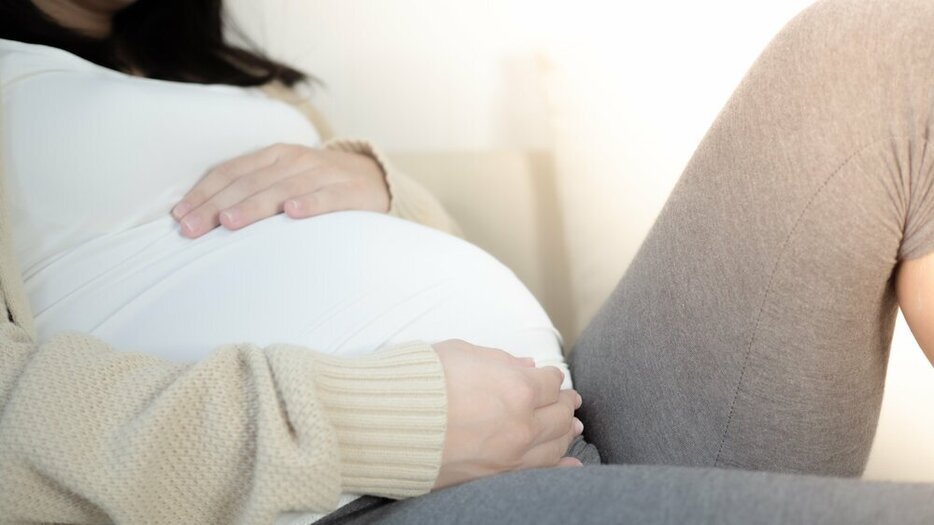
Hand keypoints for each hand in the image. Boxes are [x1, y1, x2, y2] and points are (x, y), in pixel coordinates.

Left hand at [170, 143, 389, 237]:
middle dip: (217, 206)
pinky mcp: (350, 192)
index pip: (231, 172)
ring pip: (282, 189)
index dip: (204, 193)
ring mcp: (323, 174)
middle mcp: (295, 161)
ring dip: (254, 206)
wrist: (375, 179)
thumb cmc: (318, 186)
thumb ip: (253, 191)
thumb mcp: (284, 179)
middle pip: (249, 183)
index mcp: (274, 156)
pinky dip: (310, 204)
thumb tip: (205, 217)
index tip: (179, 217)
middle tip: (192, 229)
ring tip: (229, 222)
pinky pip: (327, 198)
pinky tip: (292, 213)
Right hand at [431, 339, 583, 489]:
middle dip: (564, 403)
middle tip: (568, 400)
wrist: (389, 422)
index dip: (549, 377)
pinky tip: (573, 462)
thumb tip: (525, 365)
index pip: (550, 382)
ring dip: (565, 432)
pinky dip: (562, 466)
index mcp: (519, 388)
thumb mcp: (464, 353)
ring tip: (571, 426)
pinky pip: (541, 473)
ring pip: (555, 443)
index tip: (547, 377)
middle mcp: (523, 424)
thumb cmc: (422, 381)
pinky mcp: (497, 477)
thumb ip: (501, 360)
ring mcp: (512, 455)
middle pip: (559, 413)